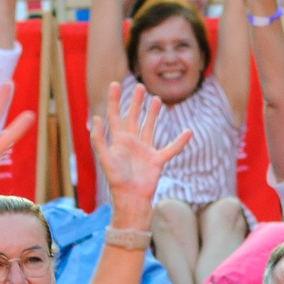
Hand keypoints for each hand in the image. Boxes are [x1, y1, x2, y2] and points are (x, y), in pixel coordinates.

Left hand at [92, 81, 189, 225]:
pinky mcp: (157, 160)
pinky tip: (188, 132)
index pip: (115, 116)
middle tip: (140, 87)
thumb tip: (96, 118)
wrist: (131, 199)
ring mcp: (145, 151)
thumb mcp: (105, 159)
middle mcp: (131, 143)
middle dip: (136, 102)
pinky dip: (179, 141)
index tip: (115, 84)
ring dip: (153, 114)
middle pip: (133, 118)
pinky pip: (170, 148)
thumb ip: (99, 139)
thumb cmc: (116, 181)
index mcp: (118, 141)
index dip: (114, 100)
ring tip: (156, 99)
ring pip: (150, 127)